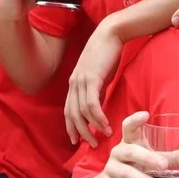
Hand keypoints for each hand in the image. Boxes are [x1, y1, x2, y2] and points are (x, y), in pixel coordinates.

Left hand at [66, 29, 121, 144]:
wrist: (110, 34)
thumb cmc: (107, 53)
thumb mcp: (99, 75)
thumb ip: (96, 90)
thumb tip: (97, 107)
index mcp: (74, 83)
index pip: (68, 110)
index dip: (71, 126)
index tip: (76, 140)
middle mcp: (73, 83)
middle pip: (72, 114)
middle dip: (81, 132)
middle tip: (90, 144)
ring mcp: (80, 81)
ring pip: (82, 112)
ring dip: (92, 127)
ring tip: (103, 136)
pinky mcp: (91, 78)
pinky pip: (91, 104)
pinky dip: (98, 117)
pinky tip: (105, 124)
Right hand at [91, 112, 178, 177]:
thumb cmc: (136, 168)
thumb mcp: (152, 160)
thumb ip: (171, 157)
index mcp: (130, 141)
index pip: (128, 126)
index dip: (135, 120)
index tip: (146, 115)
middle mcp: (118, 152)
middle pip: (131, 151)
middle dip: (148, 158)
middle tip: (165, 165)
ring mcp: (112, 169)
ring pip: (128, 173)